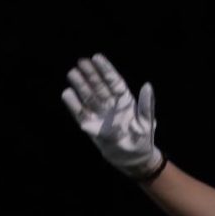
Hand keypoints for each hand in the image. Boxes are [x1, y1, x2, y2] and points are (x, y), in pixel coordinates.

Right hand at [62, 54, 164, 180]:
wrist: (133, 158)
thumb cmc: (142, 139)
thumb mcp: (146, 121)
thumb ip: (146, 104)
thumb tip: (147, 85)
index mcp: (125, 100)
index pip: (113, 81)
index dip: (105, 69)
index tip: (97, 57)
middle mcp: (110, 104)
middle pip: (99, 86)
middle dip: (90, 74)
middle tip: (81, 61)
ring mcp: (100, 114)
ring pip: (88, 96)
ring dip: (80, 84)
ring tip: (72, 73)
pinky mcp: (90, 126)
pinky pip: (80, 113)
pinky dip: (73, 104)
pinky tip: (67, 93)